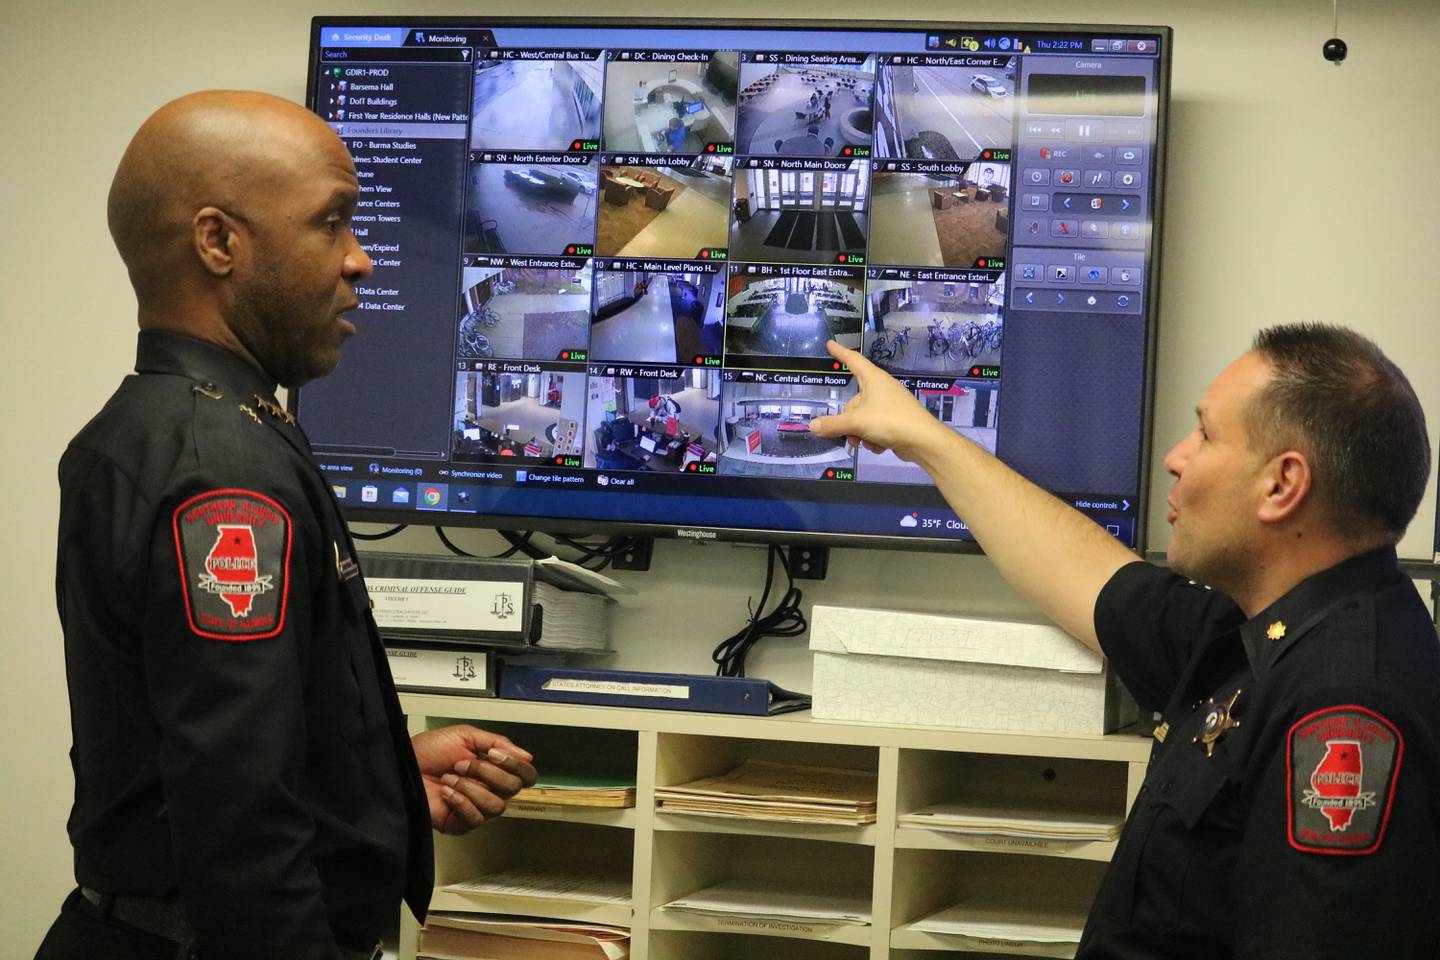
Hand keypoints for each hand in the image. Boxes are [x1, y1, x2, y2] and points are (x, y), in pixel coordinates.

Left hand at [411, 725, 537, 834]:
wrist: (405, 765)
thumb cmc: (430, 751)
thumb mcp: (466, 736)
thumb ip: (498, 742)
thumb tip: (527, 756)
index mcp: (495, 769)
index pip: (525, 775)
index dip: (516, 765)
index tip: (494, 754)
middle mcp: (490, 790)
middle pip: (513, 789)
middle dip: (487, 773)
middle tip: (462, 764)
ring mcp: (477, 808)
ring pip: (496, 805)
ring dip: (471, 787)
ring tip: (450, 778)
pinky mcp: (461, 824)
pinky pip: (476, 818)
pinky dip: (460, 801)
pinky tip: (446, 792)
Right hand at [808, 340, 952, 462]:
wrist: (923, 441)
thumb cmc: (891, 422)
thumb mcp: (857, 422)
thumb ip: (833, 424)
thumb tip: (813, 425)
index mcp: (873, 379)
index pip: (853, 360)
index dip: (840, 352)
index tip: (830, 344)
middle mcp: (881, 388)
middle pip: (853, 401)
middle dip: (848, 421)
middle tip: (848, 434)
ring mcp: (889, 404)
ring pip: (862, 417)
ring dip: (860, 433)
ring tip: (866, 442)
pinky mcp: (894, 420)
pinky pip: (874, 426)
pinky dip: (873, 437)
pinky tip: (879, 446)